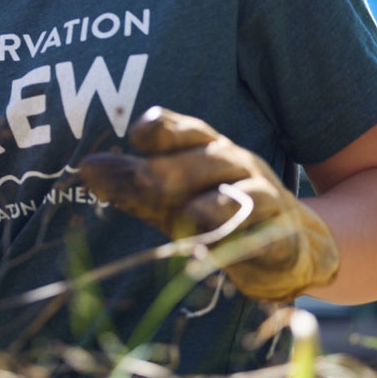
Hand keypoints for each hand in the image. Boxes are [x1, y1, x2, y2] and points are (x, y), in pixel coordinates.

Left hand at [77, 107, 338, 301]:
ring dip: (215, 204)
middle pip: (210, 158)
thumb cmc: (213, 210)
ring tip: (190, 215)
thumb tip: (84, 167)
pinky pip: (268, 236)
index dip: (163, 129)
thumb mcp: (168, 197)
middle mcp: (237, 166)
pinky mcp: (282, 238)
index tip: (137, 135)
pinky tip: (224, 249)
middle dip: (178, 168)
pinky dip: (248, 240)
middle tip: (145, 178)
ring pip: (242, 195)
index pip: (185, 130)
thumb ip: (130, 183)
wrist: (291, 244)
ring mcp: (264, 200)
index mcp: (206, 150)